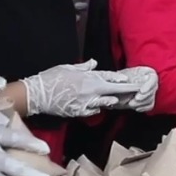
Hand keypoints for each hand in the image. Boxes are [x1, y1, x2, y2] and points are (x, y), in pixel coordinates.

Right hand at [21, 60, 138, 117]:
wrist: (37, 94)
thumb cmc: (51, 78)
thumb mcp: (68, 67)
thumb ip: (84, 67)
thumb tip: (93, 63)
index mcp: (89, 77)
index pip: (111, 78)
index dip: (123, 80)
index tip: (133, 82)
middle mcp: (91, 90)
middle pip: (114, 91)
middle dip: (127, 91)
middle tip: (138, 93)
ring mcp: (86, 103)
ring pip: (106, 103)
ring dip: (113, 101)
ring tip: (119, 100)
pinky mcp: (79, 112)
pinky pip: (93, 111)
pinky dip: (97, 108)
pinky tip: (98, 106)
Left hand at [102, 67, 158, 112]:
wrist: (115, 88)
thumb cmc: (117, 80)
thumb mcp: (117, 76)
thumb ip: (121, 77)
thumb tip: (127, 80)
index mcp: (146, 72)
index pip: (152, 78)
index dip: (148, 85)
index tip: (141, 91)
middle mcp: (150, 81)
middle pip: (152, 90)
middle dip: (143, 97)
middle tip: (132, 101)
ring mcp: (150, 91)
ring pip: (150, 99)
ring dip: (140, 103)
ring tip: (130, 103)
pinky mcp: (149, 100)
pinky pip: (150, 105)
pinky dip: (143, 108)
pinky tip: (136, 108)